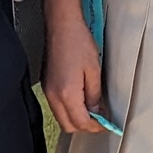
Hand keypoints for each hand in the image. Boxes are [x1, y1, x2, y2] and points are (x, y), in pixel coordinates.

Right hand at [42, 8, 104, 134]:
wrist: (61, 26)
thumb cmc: (78, 42)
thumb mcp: (94, 70)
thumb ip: (94, 95)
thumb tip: (96, 112)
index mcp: (67, 93)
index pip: (81, 122)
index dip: (95, 127)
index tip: (106, 124)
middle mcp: (54, 95)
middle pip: (68, 125)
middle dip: (85, 126)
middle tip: (100, 119)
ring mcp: (48, 91)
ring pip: (61, 118)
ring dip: (76, 118)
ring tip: (92, 110)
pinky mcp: (46, 85)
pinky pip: (57, 107)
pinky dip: (68, 109)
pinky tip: (80, 100)